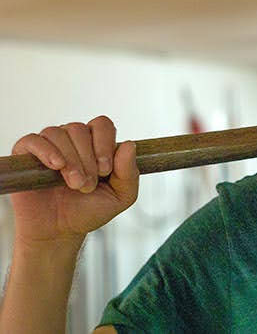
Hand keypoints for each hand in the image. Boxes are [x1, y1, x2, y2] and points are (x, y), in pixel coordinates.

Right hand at [9, 116, 138, 245]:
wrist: (59, 231)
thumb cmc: (88, 211)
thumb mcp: (120, 196)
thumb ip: (129, 173)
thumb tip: (129, 145)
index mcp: (96, 145)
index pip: (102, 125)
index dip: (105, 144)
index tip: (105, 170)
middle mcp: (73, 141)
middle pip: (80, 129)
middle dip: (87, 159)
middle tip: (87, 185)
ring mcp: (49, 146)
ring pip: (59, 133)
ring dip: (71, 159)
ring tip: (74, 184)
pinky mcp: (26, 155)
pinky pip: (34, 140)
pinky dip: (47, 151)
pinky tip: (56, 166)